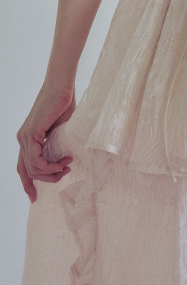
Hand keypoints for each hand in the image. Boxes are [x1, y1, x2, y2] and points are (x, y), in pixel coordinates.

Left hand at [16, 83, 75, 202]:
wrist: (61, 86)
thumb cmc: (64, 103)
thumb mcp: (60, 130)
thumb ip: (57, 144)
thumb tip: (63, 159)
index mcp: (28, 138)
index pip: (23, 167)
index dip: (28, 184)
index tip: (35, 198)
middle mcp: (22, 139)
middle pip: (28, 172)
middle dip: (47, 179)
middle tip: (66, 173)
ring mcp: (25, 137)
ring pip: (33, 169)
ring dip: (52, 173)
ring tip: (67, 165)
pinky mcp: (31, 134)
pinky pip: (37, 161)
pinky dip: (50, 166)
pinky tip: (63, 162)